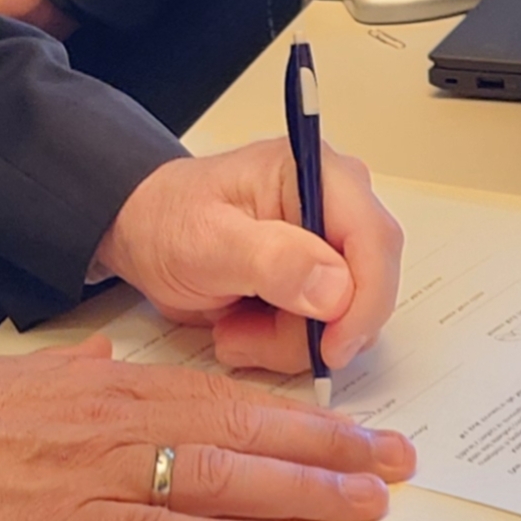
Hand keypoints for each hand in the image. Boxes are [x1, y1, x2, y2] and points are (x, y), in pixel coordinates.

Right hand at [0, 338, 411, 520]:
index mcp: (115, 389)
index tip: (352, 425)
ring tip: (363, 499)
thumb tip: (109, 364)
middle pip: (244, 433)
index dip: (298, 413)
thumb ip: (76, 373)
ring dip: (300, 490)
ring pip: (222, 479)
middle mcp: (123, 425)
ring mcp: (105, 479)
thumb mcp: (23, 378)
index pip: (229, 398)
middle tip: (391, 462)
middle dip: (324, 448)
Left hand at [93, 140, 402, 379]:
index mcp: (314, 172)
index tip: (331, 348)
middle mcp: (335, 203)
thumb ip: (270, 259)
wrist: (145, 233)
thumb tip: (337, 287)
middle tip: (247, 336)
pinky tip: (243, 327)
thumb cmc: (168, 220)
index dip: (365, 302)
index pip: (374, 239)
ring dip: (290, 342)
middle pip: (366, 287)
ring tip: (233, 328)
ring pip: (348, 320)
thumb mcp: (205, 240)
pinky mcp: (320, 278)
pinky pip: (328, 331)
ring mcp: (330, 243)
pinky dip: (286, 344)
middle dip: (311, 330)